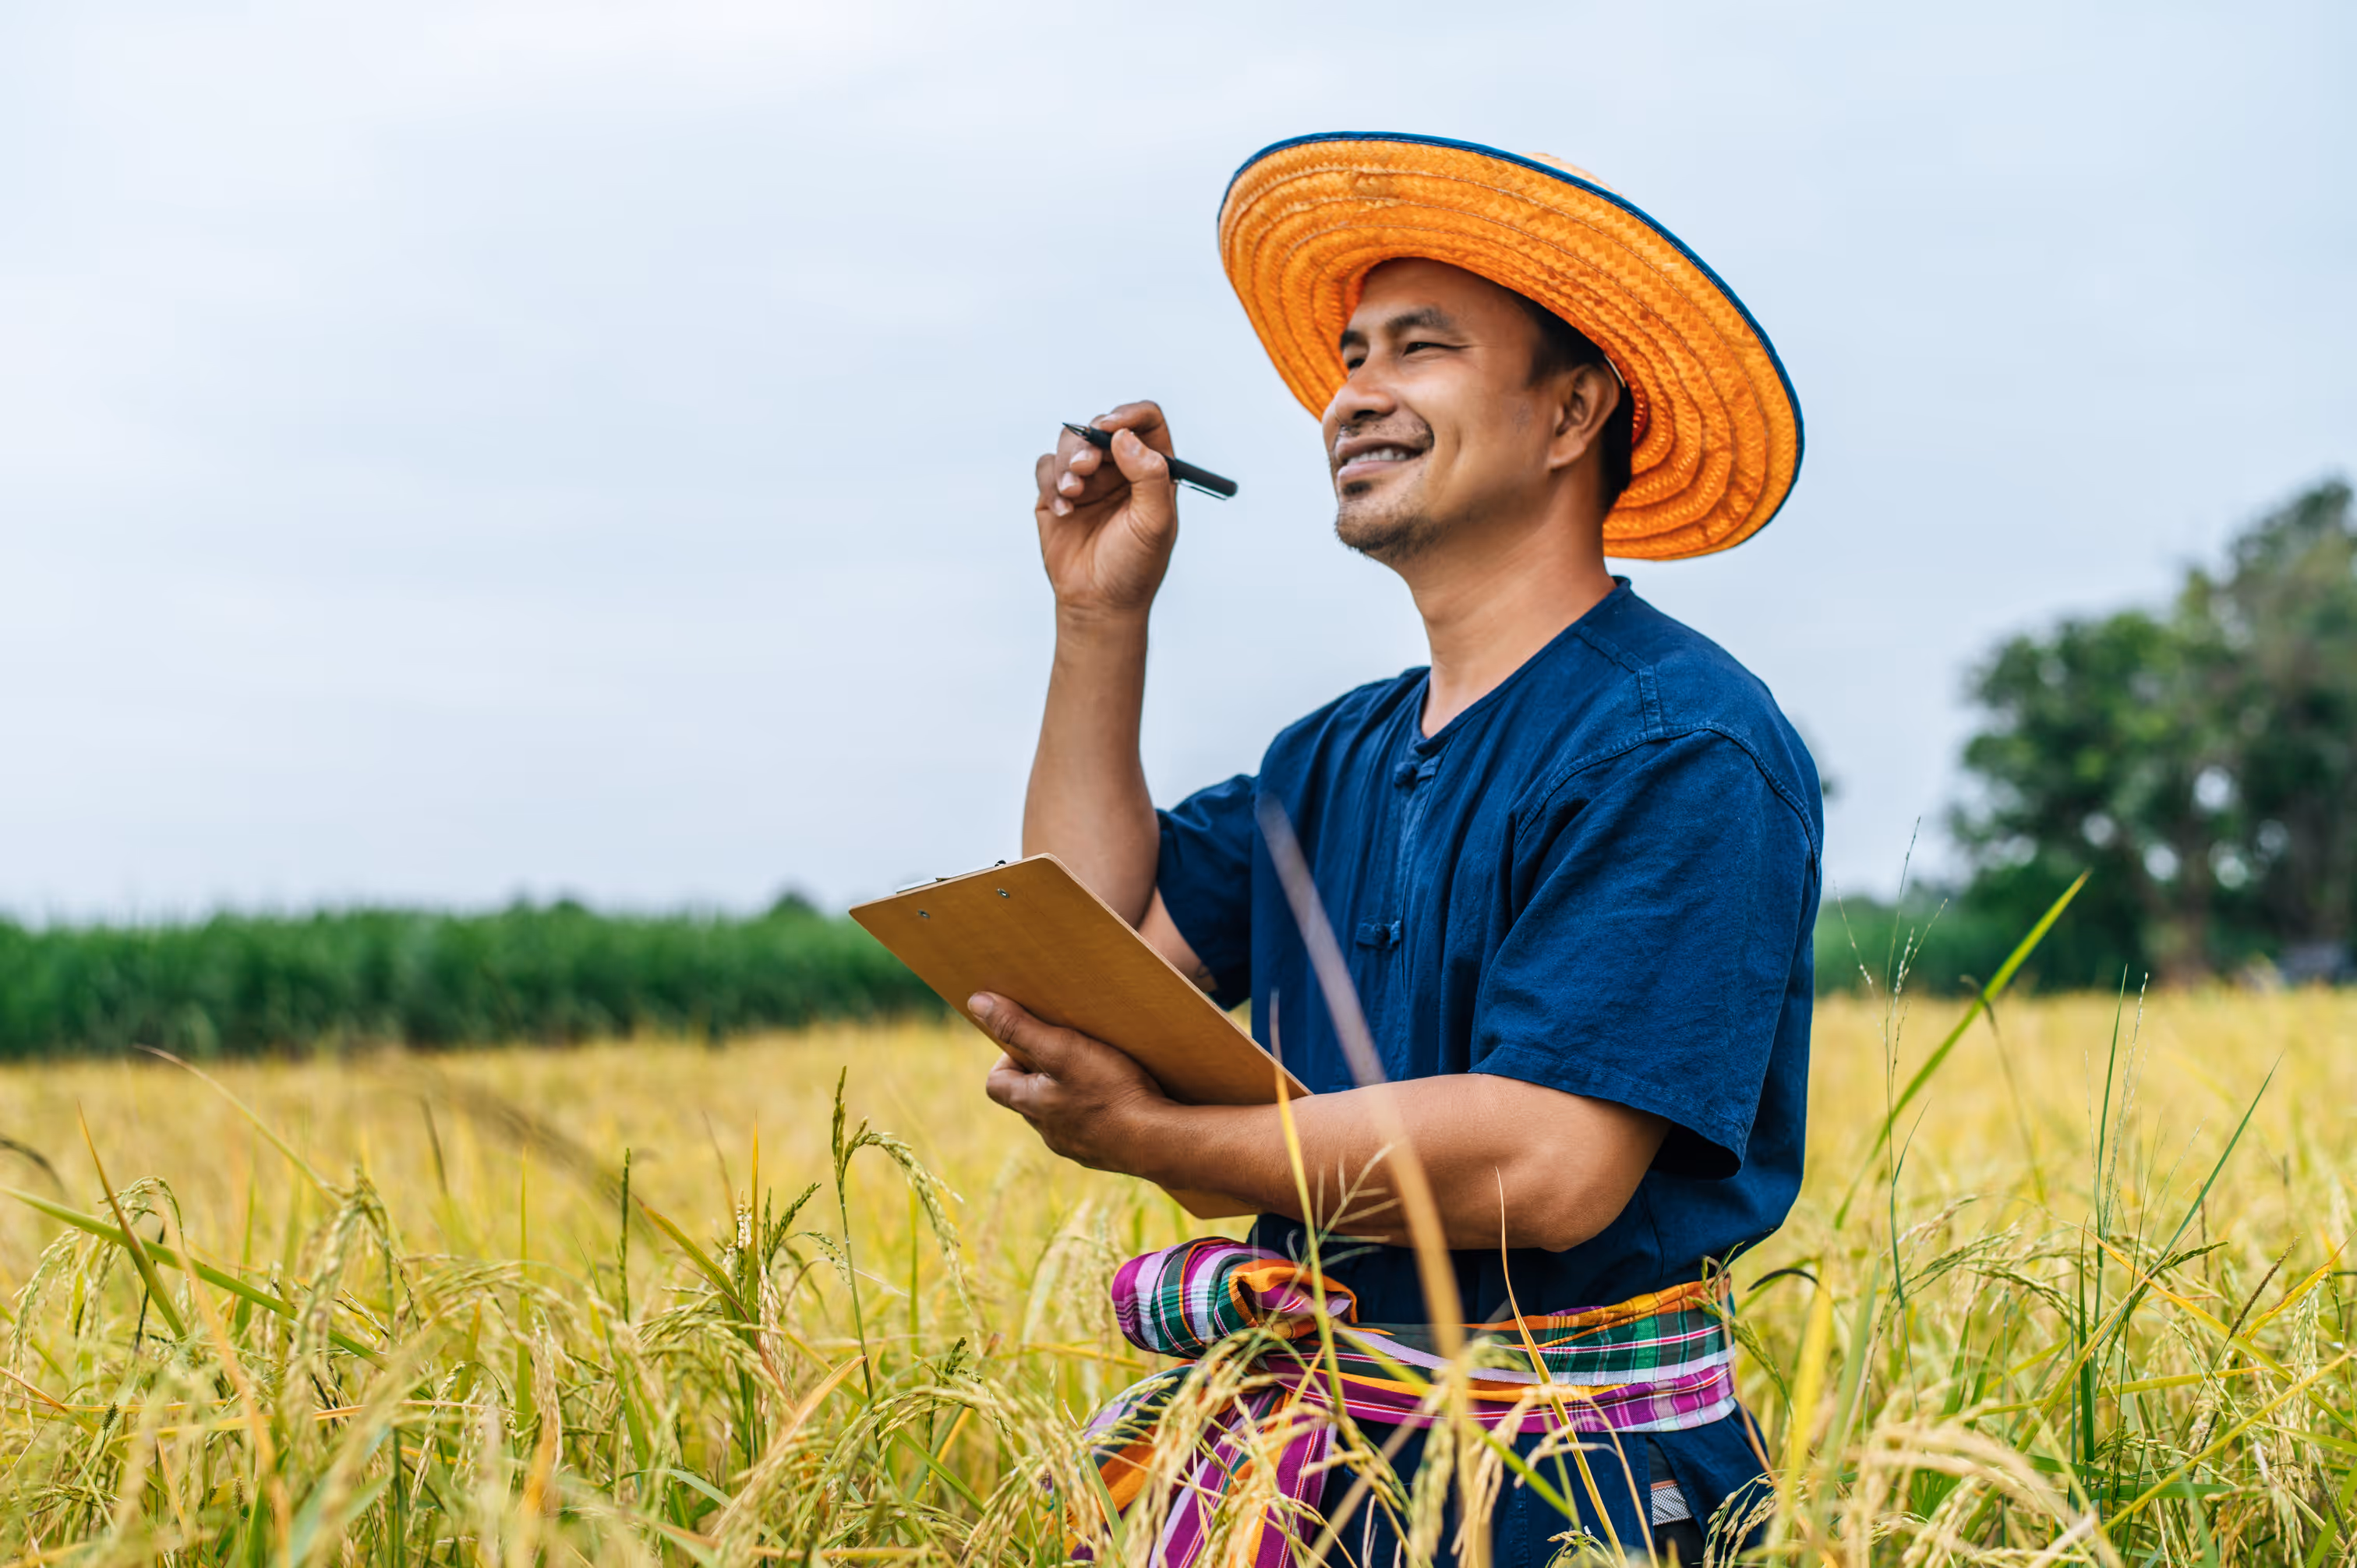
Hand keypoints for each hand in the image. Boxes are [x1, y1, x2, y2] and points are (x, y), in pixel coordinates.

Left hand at [972, 991, 1170, 1174]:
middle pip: (1028, 1097)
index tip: (1035, 1041)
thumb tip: (977, 1003)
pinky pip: (1089, 1128)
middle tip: (1071, 1050)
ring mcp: (1075, 1146)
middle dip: (1042, 1072)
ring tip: (1099, 1070)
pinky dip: (1096, 1110)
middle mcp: (1047, 1131)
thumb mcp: (1063, 1048)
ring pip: (1059, 1113)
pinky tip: (1120, 1096)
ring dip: (1070, 1092)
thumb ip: (1019, 1027)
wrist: (1158, 1141)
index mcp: (1031, 1104)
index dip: (1008, 1058)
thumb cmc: (1110, 1091)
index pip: (995, 1083)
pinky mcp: (1103, 1153)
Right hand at [1032, 402, 1178, 621]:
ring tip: (1073, 494)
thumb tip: (1124, 437)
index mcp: (1151, 469)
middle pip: (1100, 426)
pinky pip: (1045, 468)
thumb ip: (1149, 477)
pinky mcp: (1056, 493)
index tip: (1113, 426)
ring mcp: (1087, 479)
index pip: (1146, 421)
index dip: (1130, 414)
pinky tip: (1063, 513)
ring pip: (1068, 442)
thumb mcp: (1155, 523)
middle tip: (1085, 466)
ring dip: (1066, 463)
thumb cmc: (1135, 566)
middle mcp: (1119, 468)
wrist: (1099, 603)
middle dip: (1088, 442)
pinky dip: (1050, 484)